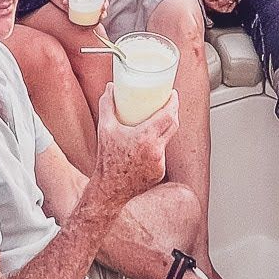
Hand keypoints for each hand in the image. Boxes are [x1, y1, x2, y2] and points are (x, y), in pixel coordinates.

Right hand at [93, 86, 178, 205]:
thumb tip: (110, 88)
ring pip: (167, 140)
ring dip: (164, 130)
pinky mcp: (159, 173)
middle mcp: (156, 151)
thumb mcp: (105, 129)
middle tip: (167, 102)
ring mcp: (160, 164)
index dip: (174, 102)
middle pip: (173, 125)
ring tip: (155, 122)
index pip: (169, 115)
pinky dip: (156, 147)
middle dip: (173, 112)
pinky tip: (148, 145)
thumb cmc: (106, 160)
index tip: (172, 93)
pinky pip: (162, 155)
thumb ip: (107, 105)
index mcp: (146, 138)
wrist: (109, 190)